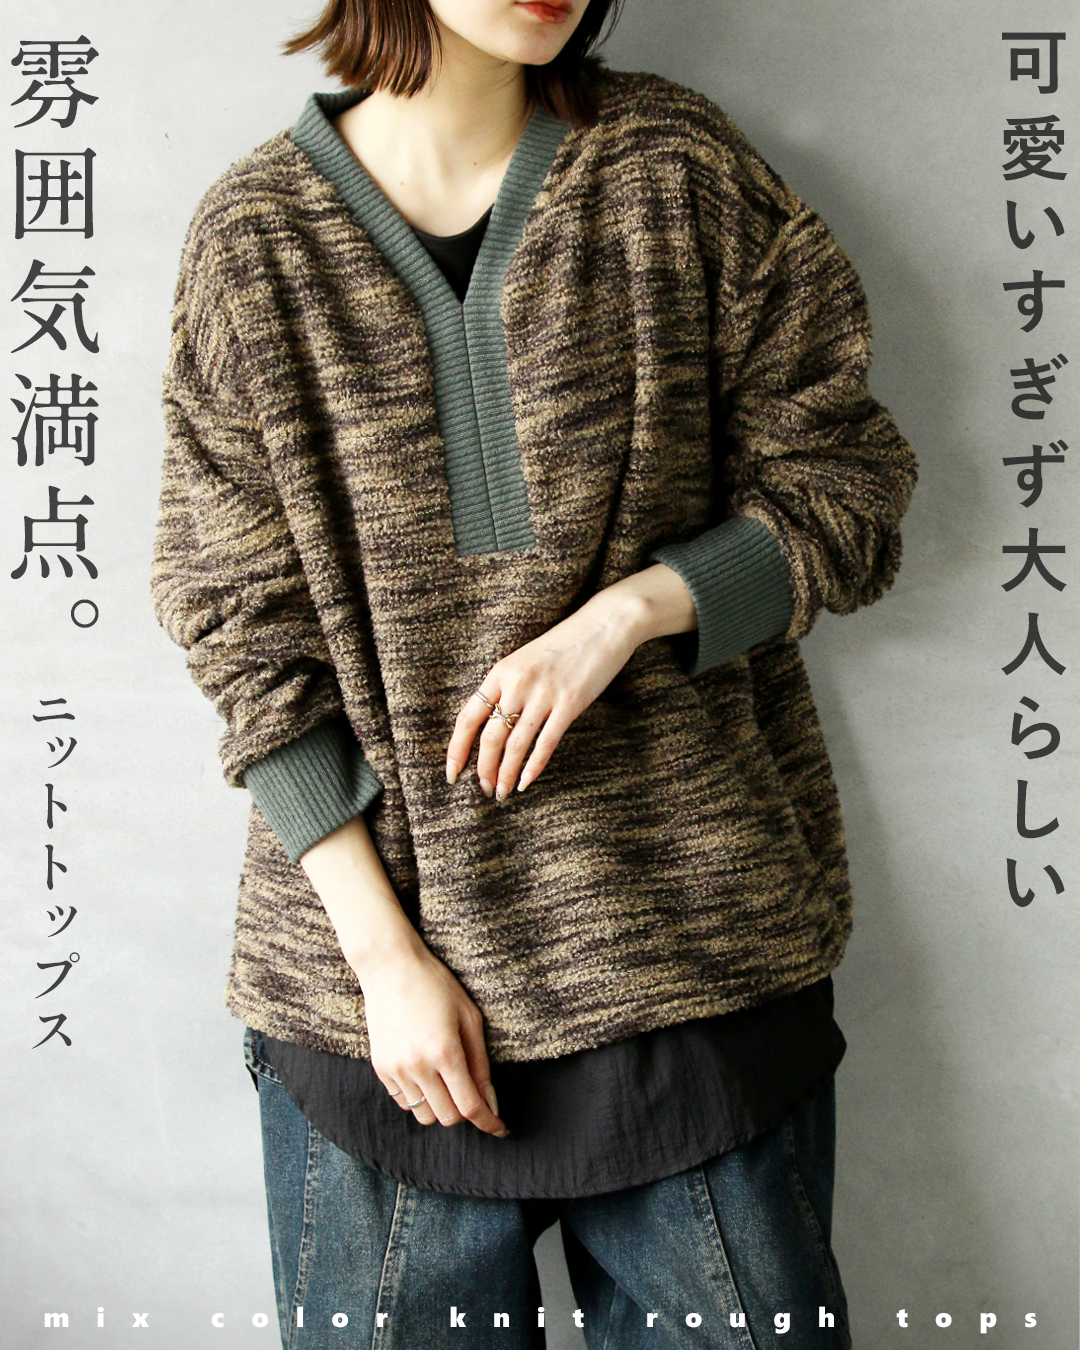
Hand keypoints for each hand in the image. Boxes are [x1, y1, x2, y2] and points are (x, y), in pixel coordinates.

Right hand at [359, 939, 507, 1135]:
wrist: (389, 967)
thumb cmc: (436, 985)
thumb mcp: (469, 1018)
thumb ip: (480, 1062)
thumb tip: (490, 1100)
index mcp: (445, 1052)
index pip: (470, 1107)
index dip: (488, 1122)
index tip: (500, 1128)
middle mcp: (418, 1066)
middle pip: (448, 1117)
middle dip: (466, 1112)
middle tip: (473, 1093)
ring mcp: (395, 1069)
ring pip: (424, 1115)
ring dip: (442, 1107)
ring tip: (448, 1083)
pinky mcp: (380, 1068)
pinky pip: (404, 1102)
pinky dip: (420, 1098)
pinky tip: (427, 1075)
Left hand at [446, 563, 696, 798]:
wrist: (603, 625)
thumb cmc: (564, 644)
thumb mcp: (525, 660)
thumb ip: (507, 688)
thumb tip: (491, 725)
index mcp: (500, 672)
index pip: (468, 717)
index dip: (456, 749)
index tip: (451, 773)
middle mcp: (517, 684)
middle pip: (490, 737)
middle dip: (483, 769)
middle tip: (483, 789)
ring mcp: (543, 695)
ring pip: (515, 745)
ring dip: (505, 774)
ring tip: (501, 792)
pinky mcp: (569, 704)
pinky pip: (545, 743)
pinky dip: (533, 767)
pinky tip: (525, 782)